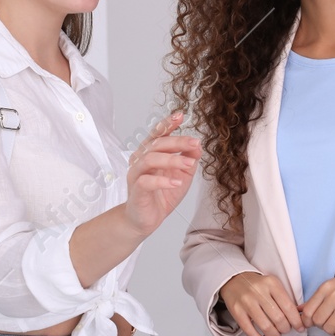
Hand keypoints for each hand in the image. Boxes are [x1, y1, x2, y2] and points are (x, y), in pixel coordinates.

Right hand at [123, 112, 202, 235]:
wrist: (146, 219)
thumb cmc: (162, 195)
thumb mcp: (182, 175)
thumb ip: (189, 159)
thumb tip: (198, 145)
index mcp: (150, 153)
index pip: (157, 134)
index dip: (167, 123)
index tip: (180, 115)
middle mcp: (140, 160)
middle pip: (156, 143)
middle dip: (177, 141)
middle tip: (195, 142)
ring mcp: (136, 175)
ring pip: (150, 159)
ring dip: (172, 159)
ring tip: (189, 163)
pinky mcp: (136, 190)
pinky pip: (146, 181)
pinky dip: (163, 180)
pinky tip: (176, 182)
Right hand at [219, 271, 301, 335]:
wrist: (234, 279)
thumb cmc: (257, 285)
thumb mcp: (273, 285)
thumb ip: (284, 299)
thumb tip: (297, 318)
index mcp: (271, 284)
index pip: (289, 307)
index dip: (296, 321)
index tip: (300, 327)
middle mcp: (259, 292)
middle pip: (278, 318)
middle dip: (285, 328)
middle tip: (286, 330)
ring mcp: (247, 302)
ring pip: (265, 326)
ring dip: (274, 335)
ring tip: (276, 334)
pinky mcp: (237, 312)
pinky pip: (250, 331)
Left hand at [302, 269, 334, 335]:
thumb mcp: (333, 285)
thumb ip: (316, 298)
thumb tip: (299, 310)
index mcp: (327, 287)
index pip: (307, 311)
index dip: (307, 321)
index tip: (311, 323)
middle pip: (317, 321)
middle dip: (321, 325)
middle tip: (328, 322)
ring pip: (328, 329)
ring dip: (331, 331)